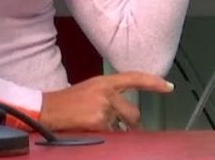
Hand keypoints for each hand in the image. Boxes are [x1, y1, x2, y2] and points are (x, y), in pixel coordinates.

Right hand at [39, 72, 173, 131]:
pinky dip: (105, 137)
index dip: (153, 82)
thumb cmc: (67, 103)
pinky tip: (91, 132)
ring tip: (95, 127)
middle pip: (133, 112)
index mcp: (104, 81)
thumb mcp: (90, 91)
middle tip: (129, 131)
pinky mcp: (99, 120)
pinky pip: (111, 134)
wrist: (47, 109)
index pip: (134, 78)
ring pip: (121, 126)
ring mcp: (103, 106)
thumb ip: (109, 96)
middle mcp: (106, 91)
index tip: (168, 86)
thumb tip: (127, 114)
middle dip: (132, 125)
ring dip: (114, 131)